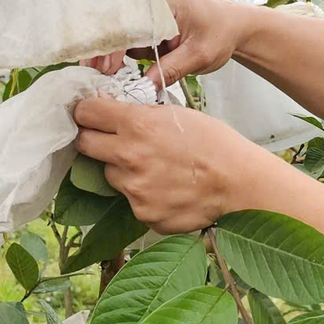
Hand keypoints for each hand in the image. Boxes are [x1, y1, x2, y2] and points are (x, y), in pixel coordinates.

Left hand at [72, 92, 268, 233]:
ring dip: (123, 170)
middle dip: (93, 139)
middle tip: (110, 140)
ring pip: (110, 175)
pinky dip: (143, 194)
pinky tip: (166, 188)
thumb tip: (108, 109)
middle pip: (84, 144)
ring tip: (155, 168)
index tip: (89, 114)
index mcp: (136, 125)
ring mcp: (134, 190)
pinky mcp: (143, 214)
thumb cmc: (214, 143)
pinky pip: (131, 200)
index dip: (86, 111)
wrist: (239, 183)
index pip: (86, 113)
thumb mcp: (176, 114)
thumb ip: (139, 113)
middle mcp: (128, 157)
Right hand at [83, 0, 258, 88]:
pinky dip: (119, 55)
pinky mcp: (148, 27)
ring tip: (96, 74)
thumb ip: (172, 69)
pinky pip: (129, 40)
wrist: (234, 28)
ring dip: (108, 53)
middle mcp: (151, 3)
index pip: (129, 21)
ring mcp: (148, 14)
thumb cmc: (221, 33)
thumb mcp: (199, 55)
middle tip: (92, 73)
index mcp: (163, 2)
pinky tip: (110, 70)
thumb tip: (145, 86)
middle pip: (118, 25)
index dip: (114, 46)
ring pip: (120, 33)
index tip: (106, 68)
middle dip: (103, 49)